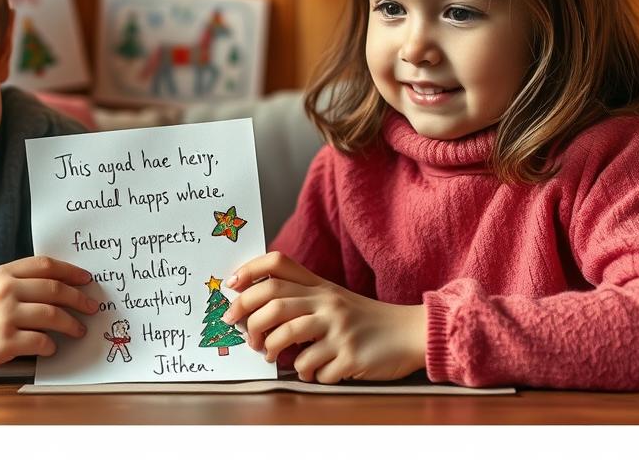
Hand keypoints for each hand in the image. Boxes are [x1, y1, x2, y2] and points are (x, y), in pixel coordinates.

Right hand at [0, 256, 97, 371]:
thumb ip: (23, 279)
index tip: (87, 280)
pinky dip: (51, 345)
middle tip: (92, 308)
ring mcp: (5, 316)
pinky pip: (40, 341)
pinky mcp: (5, 341)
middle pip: (55, 290)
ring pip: (52, 316)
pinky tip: (53, 347)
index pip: (46, 266)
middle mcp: (6, 291)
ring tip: (79, 330)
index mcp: (5, 273)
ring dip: (72, 324)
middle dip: (79, 299)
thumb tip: (64, 285)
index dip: (71, 271)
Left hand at [222, 251, 426, 383]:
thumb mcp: (333, 299)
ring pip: (286, 335)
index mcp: (320, 286)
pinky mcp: (350, 355)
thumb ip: (301, 299)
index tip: (230, 287)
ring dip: (272, 350)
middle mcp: (327, 302)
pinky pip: (314, 368)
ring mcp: (338, 328)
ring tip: (272, 357)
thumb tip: (254, 312)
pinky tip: (315, 372)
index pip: (278, 264)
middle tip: (245, 336)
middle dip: (248, 320)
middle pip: (273, 301)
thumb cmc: (363, 320)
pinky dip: (308, 374)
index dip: (249, 271)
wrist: (408, 333)